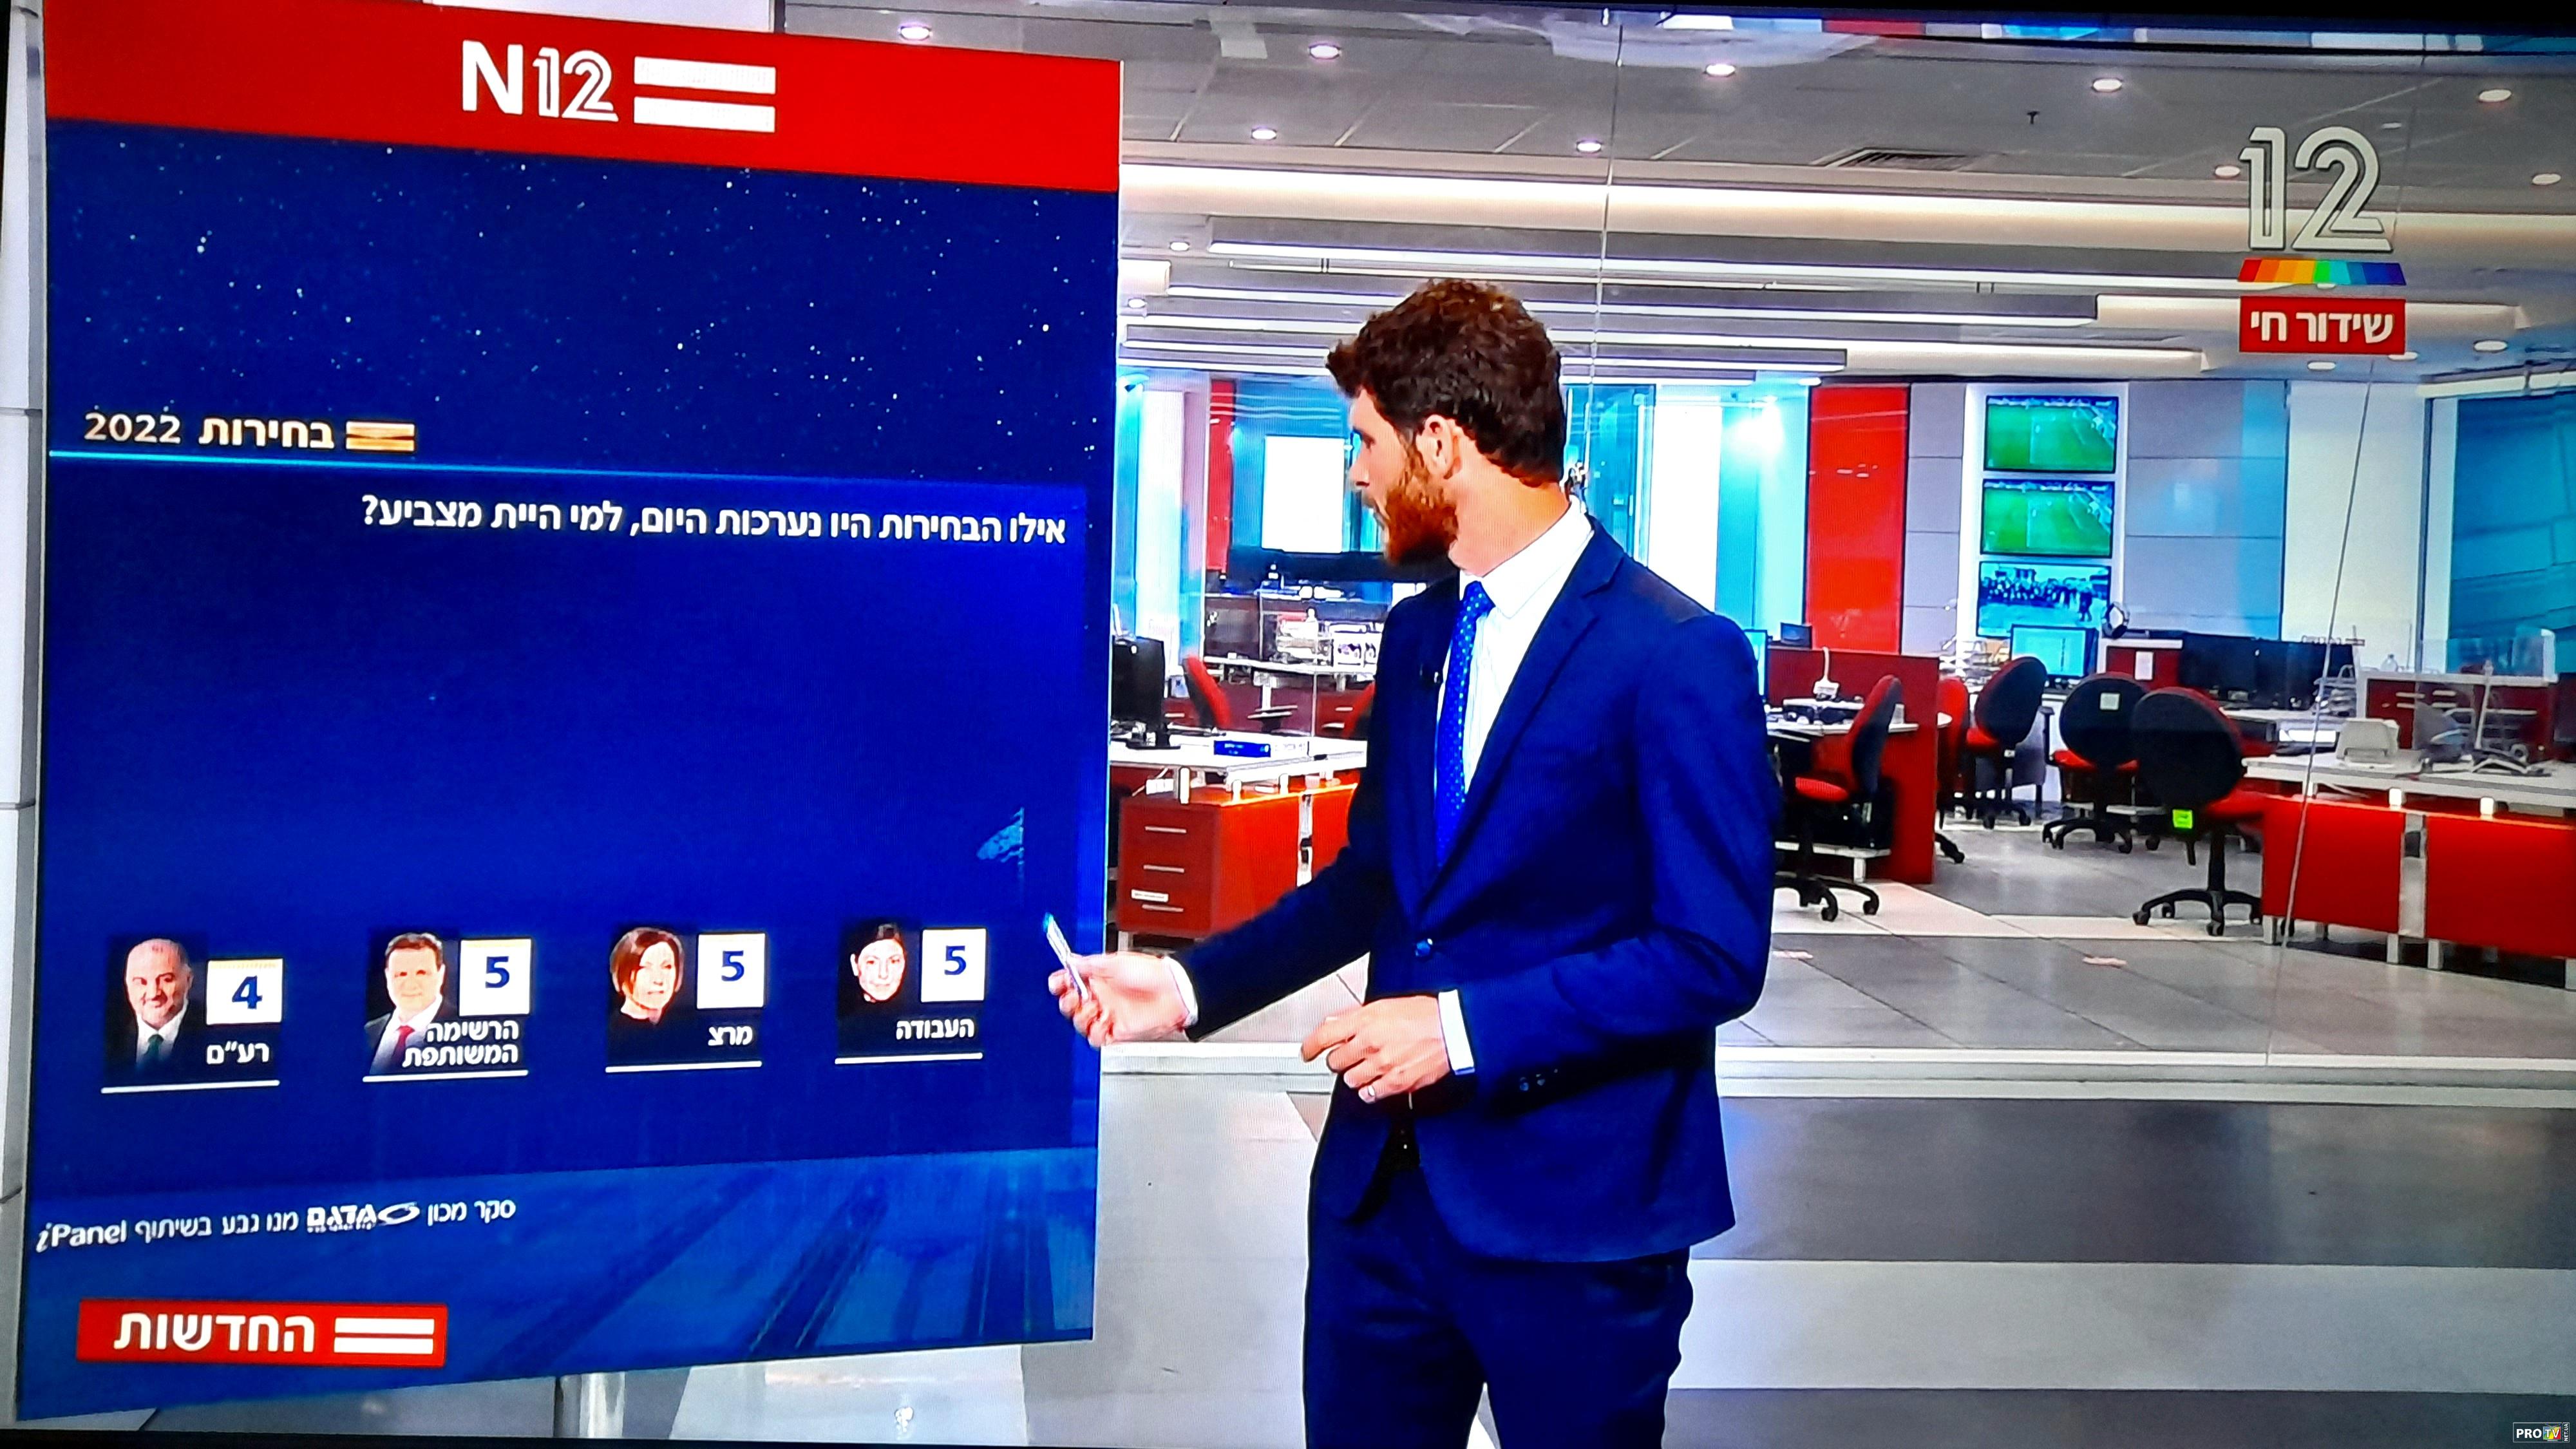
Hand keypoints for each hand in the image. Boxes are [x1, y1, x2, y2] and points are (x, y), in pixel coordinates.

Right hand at [1049, 951, 1189, 1047]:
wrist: (1173, 993)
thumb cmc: (1152, 973)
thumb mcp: (1116, 962)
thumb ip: (1089, 964)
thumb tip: (1070, 961)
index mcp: (1100, 978)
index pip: (1071, 982)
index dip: (1061, 984)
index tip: (1057, 983)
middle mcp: (1102, 997)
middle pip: (1071, 1005)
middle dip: (1068, 1001)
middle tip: (1074, 997)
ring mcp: (1109, 1014)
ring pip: (1081, 1023)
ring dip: (1081, 1017)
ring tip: (1093, 1008)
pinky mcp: (1118, 1031)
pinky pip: (1097, 1038)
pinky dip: (1095, 1033)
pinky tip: (1102, 1022)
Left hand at [1302, 996, 1448, 1102]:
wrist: (1453, 1029)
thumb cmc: (1425, 1014)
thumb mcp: (1385, 1005)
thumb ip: (1357, 1016)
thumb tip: (1336, 1022)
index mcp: (1365, 1020)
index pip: (1324, 1036)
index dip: (1311, 1046)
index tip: (1306, 1052)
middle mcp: (1369, 1043)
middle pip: (1335, 1062)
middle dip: (1340, 1060)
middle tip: (1350, 1057)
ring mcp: (1381, 1065)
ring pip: (1350, 1080)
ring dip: (1356, 1075)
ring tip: (1369, 1067)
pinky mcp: (1395, 1082)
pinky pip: (1370, 1094)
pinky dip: (1370, 1091)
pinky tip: (1377, 1082)